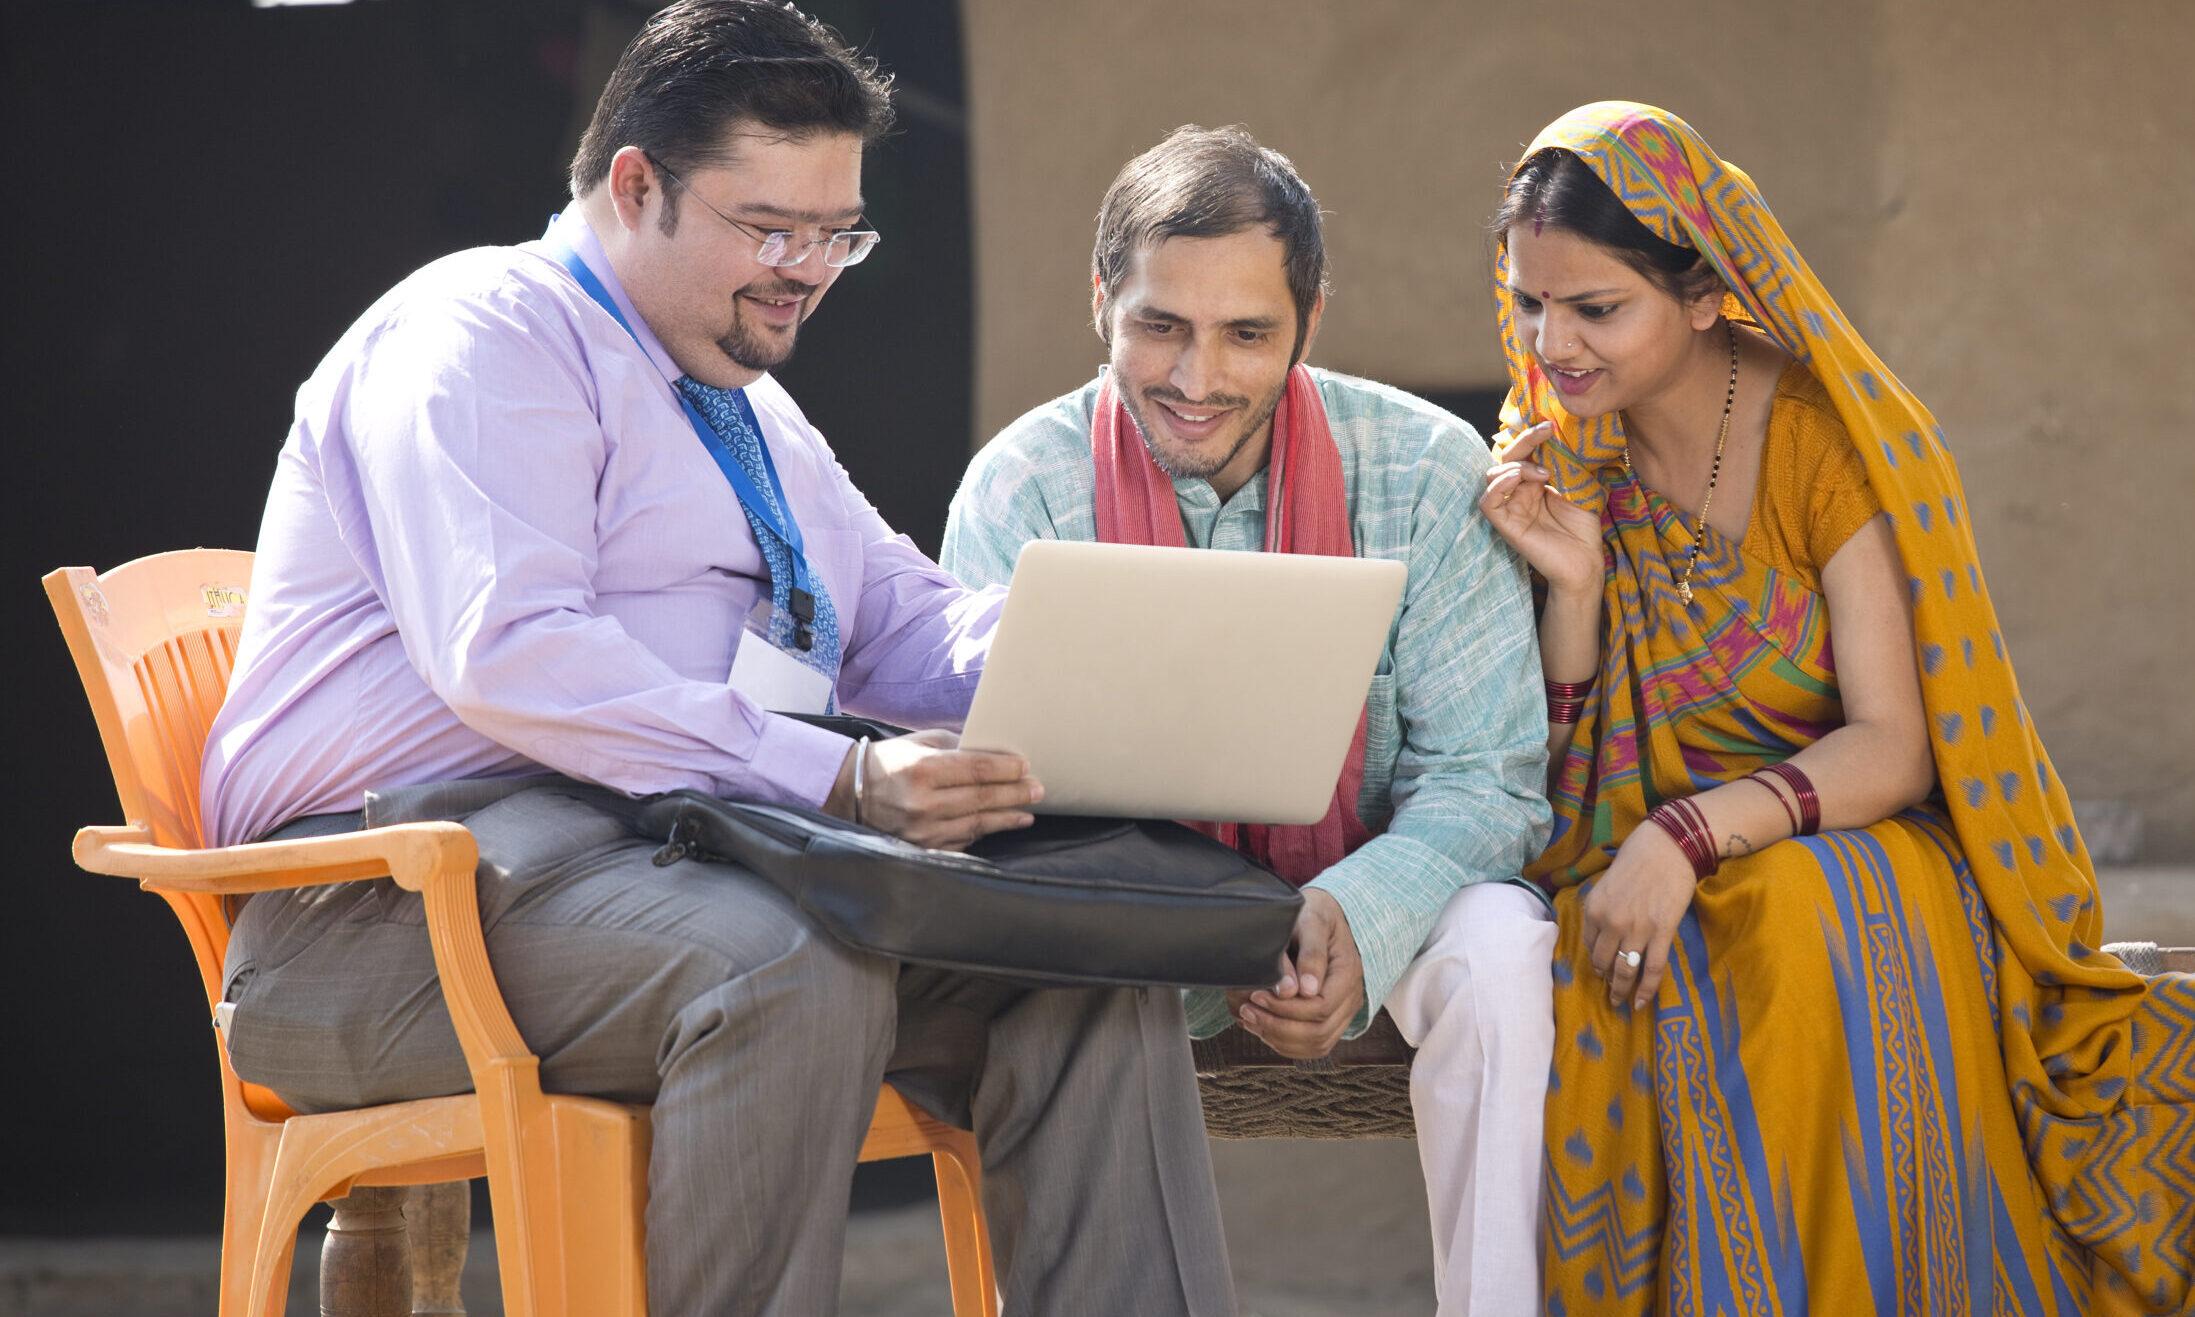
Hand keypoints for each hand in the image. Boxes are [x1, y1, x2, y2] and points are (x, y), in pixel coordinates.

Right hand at [825, 729, 1040, 850]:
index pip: (976, 769)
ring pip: (977, 824)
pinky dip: (984, 831)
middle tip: (1038, 789)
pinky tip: (1001, 824)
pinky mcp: (922, 848)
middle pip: (982, 798)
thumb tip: (998, 752)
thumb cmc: (892, 761)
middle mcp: (922, 803)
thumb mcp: (922, 742)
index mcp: (922, 770)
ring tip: (1028, 810)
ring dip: (1007, 817)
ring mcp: (922, 831)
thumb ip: (958, 746)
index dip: (1006, 769)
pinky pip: (963, 840)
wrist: (851, 792)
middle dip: (1015, 793)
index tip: (1026, 767)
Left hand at [1225, 889, 1363, 1059]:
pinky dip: (1285, 1043)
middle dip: (1278, 1026)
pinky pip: (1312, 1046)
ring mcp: (1342, 1012)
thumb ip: (1309, 953)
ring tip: (1250, 1018)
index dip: (1286, 1008)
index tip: (1257, 994)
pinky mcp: (1329, 1019)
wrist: (1322, 916)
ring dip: (1279, 1037)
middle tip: (1247, 1009)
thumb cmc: (1314, 914)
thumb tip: (1301, 990)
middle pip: (1318, 1032)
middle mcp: (1350, 997)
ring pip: (1315, 1044)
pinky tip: (1261, 1026)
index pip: (1321, 1007)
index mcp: (1348, 973)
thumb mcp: (1310, 921)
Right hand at [1482, 422, 1602, 595]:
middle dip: (1524, 441)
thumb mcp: (1580, 487)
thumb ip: (1567, 464)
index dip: (1532, 436)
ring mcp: (1510, 508)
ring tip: (1542, 473)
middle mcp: (1518, 492)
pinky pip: (1489, 502)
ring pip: (1493, 476)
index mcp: (1534, 482)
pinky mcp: (1505, 525)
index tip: (1550, 425)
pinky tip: (1517, 478)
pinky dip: (1498, 486)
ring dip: (1515, 465)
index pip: (1523, 453)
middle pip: (1506, 458)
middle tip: (1545, 432)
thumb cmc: (1583, 527)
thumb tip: (1567, 435)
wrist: (1585, 561)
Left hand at [1580, 822, 1697, 1009]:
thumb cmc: (1637, 858)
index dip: (1595, 959)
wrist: (1669, 847)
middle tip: (1609, 990)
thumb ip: (1602, 908)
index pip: (1589, 945)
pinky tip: (1640, 1002)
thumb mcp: (1606, 883)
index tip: (1601, 967)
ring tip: (1620, 1002)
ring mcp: (1637, 931)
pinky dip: (1646, 990)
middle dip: (1605, 979)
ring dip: (1621, 990)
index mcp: (1593, 909)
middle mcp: (1611, 923)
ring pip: (1625, 971)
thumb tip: (1604, 933)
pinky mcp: (1662, 934)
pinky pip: (1652, 970)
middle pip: (1604, 962)